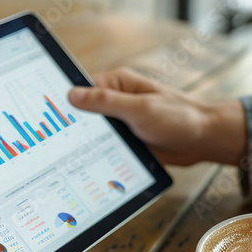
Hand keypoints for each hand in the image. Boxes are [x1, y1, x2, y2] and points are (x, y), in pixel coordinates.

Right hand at [68, 67, 246, 165]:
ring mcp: (121, 122)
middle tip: (53, 142)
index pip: (81, 89)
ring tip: (65, 157)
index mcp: (118, 84)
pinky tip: (87, 166)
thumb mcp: (140, 108)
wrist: (204, 140)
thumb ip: (106, 101)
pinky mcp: (126, 141)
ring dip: (85, 144)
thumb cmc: (179, 117)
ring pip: (92, 133)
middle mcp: (117, 101)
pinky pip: (105, 147)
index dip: (63, 102)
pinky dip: (98, 155)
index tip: (46, 115)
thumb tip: (72, 94)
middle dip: (71, 127)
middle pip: (83, 114)